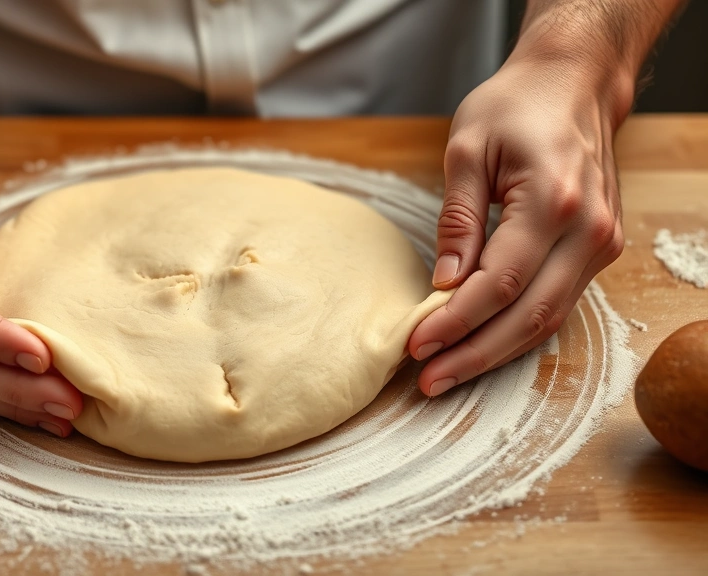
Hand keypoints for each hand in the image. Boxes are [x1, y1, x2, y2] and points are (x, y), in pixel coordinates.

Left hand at [408, 56, 625, 395]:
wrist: (575, 84)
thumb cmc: (515, 106)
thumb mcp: (467, 149)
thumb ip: (456, 220)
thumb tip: (444, 282)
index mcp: (554, 201)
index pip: (500, 283)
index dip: (456, 322)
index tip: (416, 344)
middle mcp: (589, 230)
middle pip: (531, 315)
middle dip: (475, 354)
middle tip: (429, 381)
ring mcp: (602, 244)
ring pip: (549, 319)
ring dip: (496, 352)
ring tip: (447, 373)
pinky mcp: (599, 250)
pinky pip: (558, 303)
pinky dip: (516, 330)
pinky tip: (479, 344)